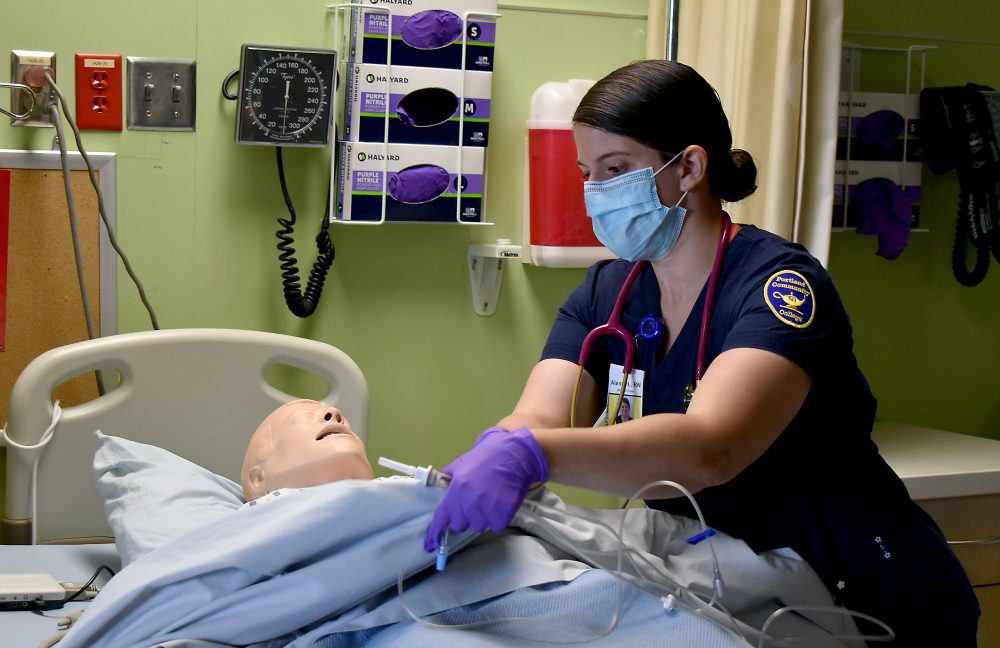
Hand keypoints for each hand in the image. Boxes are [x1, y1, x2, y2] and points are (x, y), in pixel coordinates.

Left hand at [424, 426, 548, 551]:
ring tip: (489, 500)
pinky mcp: (502, 515)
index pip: (441, 517)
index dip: (435, 532)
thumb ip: (447, 478)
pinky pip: (495, 525)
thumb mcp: (461, 464)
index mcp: (456, 490)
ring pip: (478, 526)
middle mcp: (469, 503)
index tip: (430, 545)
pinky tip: (500, 502)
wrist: (514, 455)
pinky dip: (497, 517)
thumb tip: (436, 486)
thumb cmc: (486, 457)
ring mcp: (486, 511)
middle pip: (460, 524)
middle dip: (464, 516)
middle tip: (474, 502)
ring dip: (481, 517)